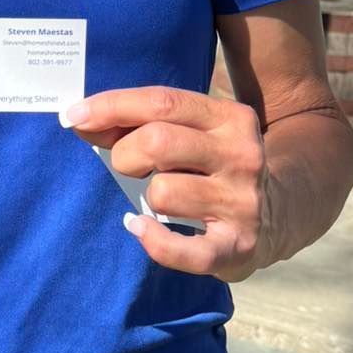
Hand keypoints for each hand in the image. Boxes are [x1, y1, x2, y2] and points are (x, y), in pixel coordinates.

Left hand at [61, 85, 274, 281]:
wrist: (278, 213)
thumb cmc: (213, 165)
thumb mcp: (193, 133)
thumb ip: (142, 123)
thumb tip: (81, 120)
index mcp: (231, 118)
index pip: (162, 102)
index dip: (111, 106)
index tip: (73, 116)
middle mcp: (242, 156)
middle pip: (159, 142)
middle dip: (125, 154)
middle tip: (127, 165)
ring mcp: (242, 202)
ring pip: (163, 192)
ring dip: (144, 197)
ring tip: (155, 197)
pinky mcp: (237, 246)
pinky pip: (182, 250)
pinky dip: (152, 241)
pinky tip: (139, 228)